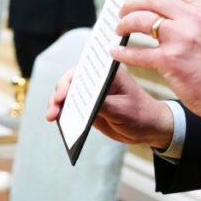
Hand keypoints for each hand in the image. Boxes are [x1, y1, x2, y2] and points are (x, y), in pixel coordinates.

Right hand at [47, 66, 173, 149]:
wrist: (149, 129)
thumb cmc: (141, 115)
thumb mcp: (122, 110)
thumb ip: (101, 104)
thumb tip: (80, 101)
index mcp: (108, 73)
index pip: (82, 71)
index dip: (68, 81)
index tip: (62, 95)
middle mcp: (96, 80)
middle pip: (69, 81)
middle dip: (58, 94)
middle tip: (54, 109)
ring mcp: (90, 93)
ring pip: (66, 94)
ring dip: (56, 104)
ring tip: (51, 117)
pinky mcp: (87, 106)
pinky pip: (70, 107)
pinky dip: (62, 112)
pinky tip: (56, 120)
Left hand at [112, 0, 200, 126]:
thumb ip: (193, 15)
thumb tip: (161, 7)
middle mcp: (195, 20)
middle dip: (131, 3)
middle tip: (122, 10)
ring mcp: (182, 39)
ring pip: (141, 20)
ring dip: (124, 23)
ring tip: (120, 29)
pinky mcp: (170, 60)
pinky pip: (137, 52)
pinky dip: (122, 52)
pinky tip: (116, 52)